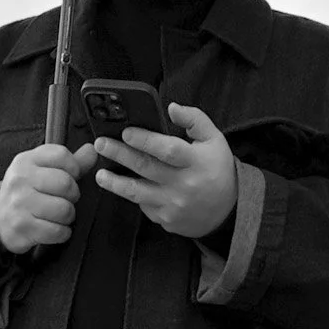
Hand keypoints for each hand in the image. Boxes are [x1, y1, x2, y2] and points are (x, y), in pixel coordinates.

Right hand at [0, 140, 99, 253]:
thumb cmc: (27, 191)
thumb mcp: (42, 171)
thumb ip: (70, 162)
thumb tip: (92, 150)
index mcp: (26, 161)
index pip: (61, 155)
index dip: (74, 168)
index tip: (70, 177)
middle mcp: (20, 179)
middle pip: (66, 183)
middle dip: (73, 195)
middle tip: (65, 200)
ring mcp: (19, 203)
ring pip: (65, 209)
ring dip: (68, 216)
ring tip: (58, 216)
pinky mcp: (22, 227)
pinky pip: (58, 231)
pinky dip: (62, 233)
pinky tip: (53, 229)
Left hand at [93, 102, 237, 238]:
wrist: (229, 210)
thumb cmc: (218, 169)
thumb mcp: (214, 139)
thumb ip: (194, 119)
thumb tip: (171, 107)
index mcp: (197, 161)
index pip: (168, 150)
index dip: (145, 140)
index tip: (126, 132)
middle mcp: (184, 185)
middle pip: (146, 168)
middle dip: (119, 154)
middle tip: (100, 144)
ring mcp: (174, 205)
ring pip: (137, 193)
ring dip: (115, 182)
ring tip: (100, 174)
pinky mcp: (167, 220)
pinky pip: (144, 206)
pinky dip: (133, 195)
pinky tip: (123, 186)